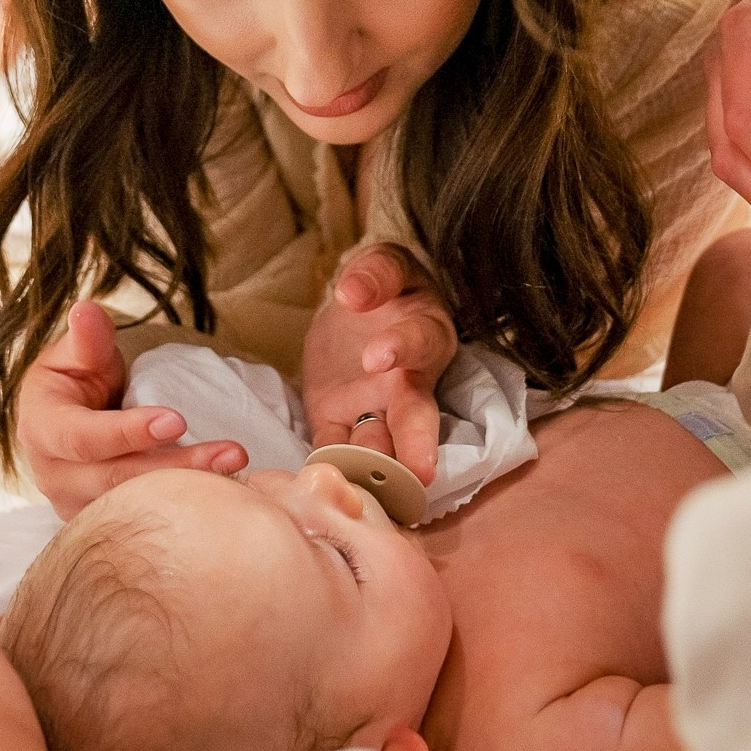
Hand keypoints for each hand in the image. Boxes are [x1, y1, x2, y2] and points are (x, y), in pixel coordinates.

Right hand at [16, 300, 247, 518]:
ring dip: (188, 489)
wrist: (72, 414)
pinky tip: (224, 491)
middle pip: (117, 479)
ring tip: (237, 468)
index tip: (178, 420)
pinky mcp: (101, 519)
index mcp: (41, 428)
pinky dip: (182, 504)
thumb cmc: (78, 377)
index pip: (83, 438)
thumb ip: (88, 337)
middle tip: (233, 453)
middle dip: (176, 467)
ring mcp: (75, 504)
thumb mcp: (79, 352)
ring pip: (133, 505)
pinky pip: (142, 517)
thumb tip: (86, 310)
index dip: (129, 432)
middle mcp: (53, 475)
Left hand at [303, 245, 456, 484]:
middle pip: (416, 418)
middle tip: (419, 472)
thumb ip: (375, 273)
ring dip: (372, 465)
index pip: (419, 343)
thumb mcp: (385, 263)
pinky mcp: (336, 419)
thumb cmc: (385, 284)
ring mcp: (373, 408)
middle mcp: (409, 382)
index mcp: (427, 336)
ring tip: (367, 487)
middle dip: (416, 445)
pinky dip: (329, 464)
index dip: (400, 349)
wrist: (356, 307)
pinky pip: (335, 445)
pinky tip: (323, 482)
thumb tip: (353, 294)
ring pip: (380, 442)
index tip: (374, 356)